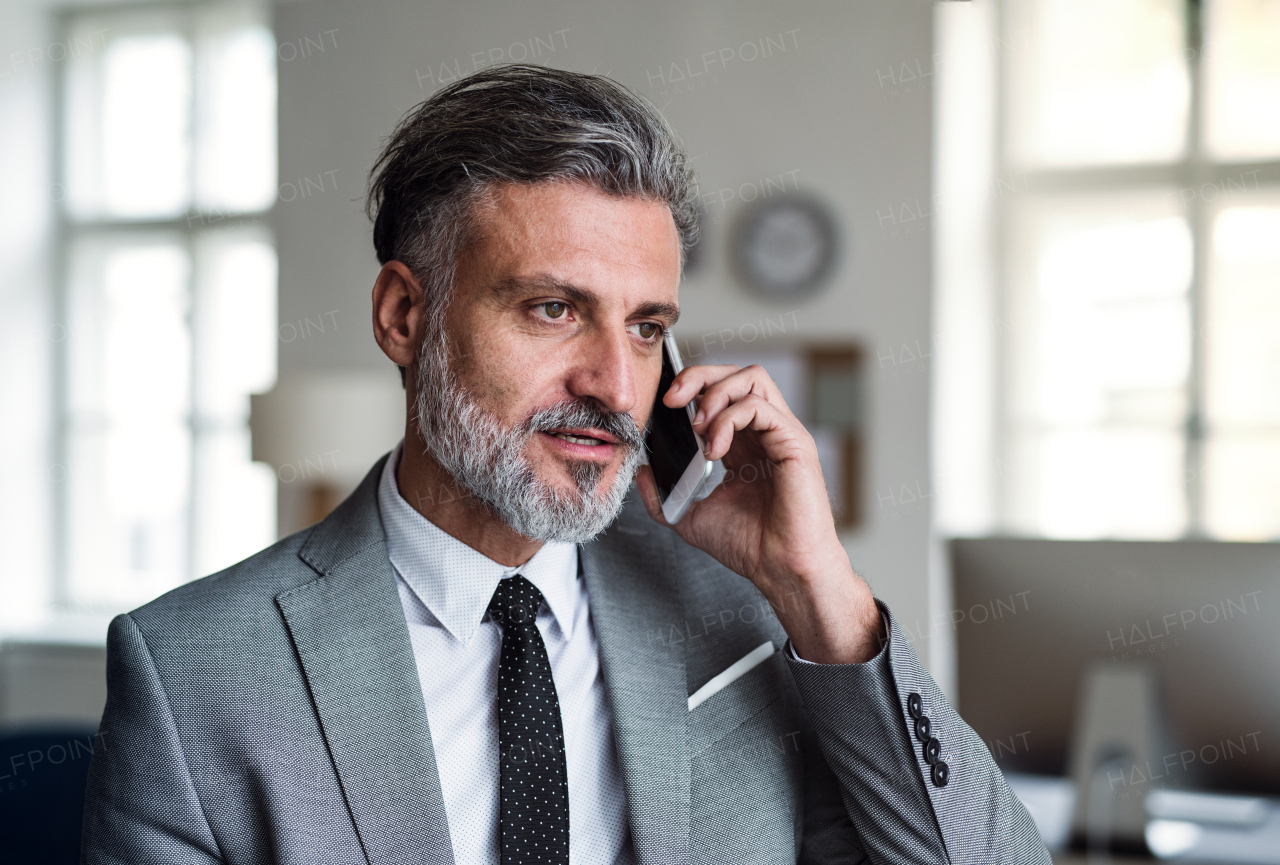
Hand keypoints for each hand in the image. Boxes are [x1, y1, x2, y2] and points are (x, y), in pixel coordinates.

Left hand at [635, 363, 883, 663]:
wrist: (780, 571)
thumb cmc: (750, 547)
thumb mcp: (690, 517)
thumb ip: (662, 495)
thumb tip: (641, 470)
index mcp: (744, 444)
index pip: (721, 392)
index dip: (692, 386)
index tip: (665, 404)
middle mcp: (765, 433)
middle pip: (738, 373)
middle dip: (700, 376)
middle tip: (674, 399)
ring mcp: (782, 434)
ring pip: (752, 379)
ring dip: (715, 395)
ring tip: (697, 428)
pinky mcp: (795, 442)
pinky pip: (760, 407)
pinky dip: (729, 419)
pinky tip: (715, 449)